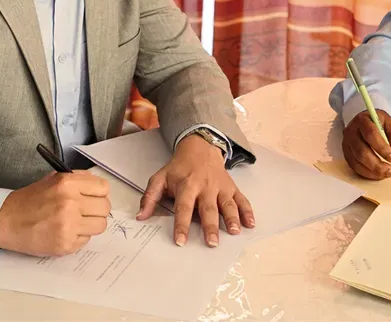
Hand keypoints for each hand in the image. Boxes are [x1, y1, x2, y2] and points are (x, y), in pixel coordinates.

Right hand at [0, 171, 110, 255]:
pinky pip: (86, 241)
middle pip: (105, 208)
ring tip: (76, 223)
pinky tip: (65, 232)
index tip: (94, 197)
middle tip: (86, 212)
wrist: (6, 221)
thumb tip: (100, 188)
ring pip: (100, 226)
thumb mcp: (54, 179)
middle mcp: (70, 203)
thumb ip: (78, 180)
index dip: (99, 193)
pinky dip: (78, 237)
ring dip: (91, 225)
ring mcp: (68, 226)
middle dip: (97, 210)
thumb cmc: (30, 200)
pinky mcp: (65, 245)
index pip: (104, 188)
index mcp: (68, 183)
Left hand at [136, 133, 254, 247]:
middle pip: (208, 208)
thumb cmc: (180, 167)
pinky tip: (250, 224)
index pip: (184, 207)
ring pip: (227, 204)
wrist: (200, 147)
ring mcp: (220, 187)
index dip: (181, 224)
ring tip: (234, 232)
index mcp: (187, 185)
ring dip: (231, 218)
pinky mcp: (231, 187)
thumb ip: (149, 197)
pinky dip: (247, 211)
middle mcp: (205, 186)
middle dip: (210, 226)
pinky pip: (241, 199)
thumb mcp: (160, 178)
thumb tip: (141, 217)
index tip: (180, 241)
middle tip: (211, 243)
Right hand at [342, 109, 390, 179]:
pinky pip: (354, 167)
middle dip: (377, 164)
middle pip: (361, 151)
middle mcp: (351, 131)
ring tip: (387, 173)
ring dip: (373, 171)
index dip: (382, 148)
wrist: (366, 122)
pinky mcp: (346, 153)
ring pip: (357, 161)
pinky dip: (367, 173)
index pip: (371, 134)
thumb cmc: (379, 123)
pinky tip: (378, 174)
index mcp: (363, 120)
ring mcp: (346, 143)